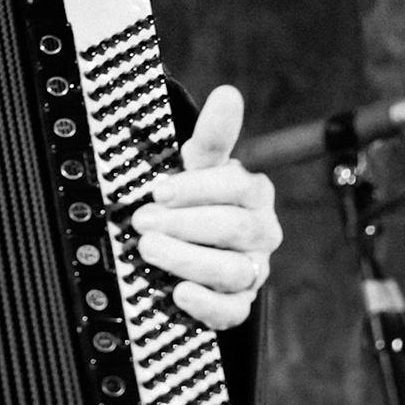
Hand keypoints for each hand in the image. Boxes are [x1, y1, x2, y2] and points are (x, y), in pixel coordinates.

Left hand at [131, 85, 281, 330]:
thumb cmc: (194, 199)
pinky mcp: (239, 305)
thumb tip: (228, 93)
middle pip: (235, 230)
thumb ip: (212, 137)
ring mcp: (253, 271)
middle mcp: (262, 233)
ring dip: (187, 260)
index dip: (197, 189)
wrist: (192, 246)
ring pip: (233, 271)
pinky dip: (205, 304)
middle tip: (142, 221)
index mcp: (254, 194)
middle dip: (184, 225)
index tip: (157, 190)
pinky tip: (178, 292)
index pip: (238, 188)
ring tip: (147, 249)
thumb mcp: (196, 166)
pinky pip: (232, 311)